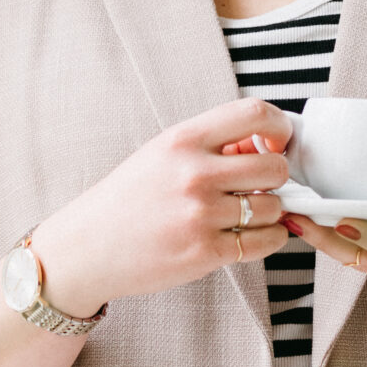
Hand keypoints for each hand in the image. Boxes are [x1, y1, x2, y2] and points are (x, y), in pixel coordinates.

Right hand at [32, 99, 292, 315]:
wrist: (87, 248)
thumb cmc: (126, 200)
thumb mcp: (160, 155)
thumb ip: (210, 145)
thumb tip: (264, 144)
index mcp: (182, 140)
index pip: (255, 113)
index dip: (279, 127)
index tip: (276, 142)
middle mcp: (194, 174)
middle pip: (275, 166)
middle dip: (276, 177)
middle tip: (259, 186)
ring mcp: (201, 215)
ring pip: (274, 207)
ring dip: (269, 212)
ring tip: (245, 214)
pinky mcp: (205, 253)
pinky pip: (266, 241)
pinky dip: (270, 238)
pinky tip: (252, 235)